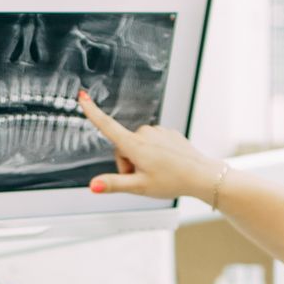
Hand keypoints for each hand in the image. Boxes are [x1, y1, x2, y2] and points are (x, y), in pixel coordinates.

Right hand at [77, 91, 223, 203]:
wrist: (201, 175)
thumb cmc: (173, 181)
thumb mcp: (139, 187)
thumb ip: (113, 184)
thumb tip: (93, 185)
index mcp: (135, 145)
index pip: (107, 125)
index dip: (92, 111)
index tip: (82, 96)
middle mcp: (145, 133)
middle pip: (123, 147)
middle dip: (128, 163)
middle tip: (143, 177)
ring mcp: (158, 131)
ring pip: (138, 145)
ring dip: (142, 159)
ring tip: (157, 172)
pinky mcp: (167, 133)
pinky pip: (152, 143)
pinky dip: (155, 154)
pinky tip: (166, 164)